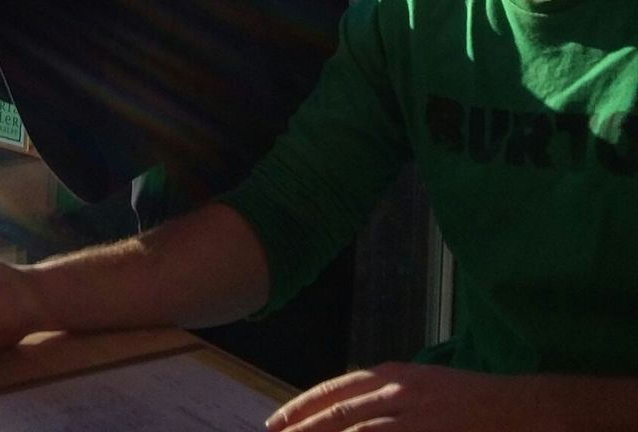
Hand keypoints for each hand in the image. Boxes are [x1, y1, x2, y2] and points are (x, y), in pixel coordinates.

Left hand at [266, 363, 551, 431]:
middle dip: (303, 429)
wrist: (525, 410)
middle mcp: (399, 389)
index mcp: (394, 373)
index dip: (301, 405)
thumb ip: (387, 398)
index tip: (275, 422)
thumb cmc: (472, 403)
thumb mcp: (423, 388)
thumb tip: (348, 416)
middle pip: (339, 411)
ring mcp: (417, 415)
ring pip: (358, 431)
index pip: (335, 388)